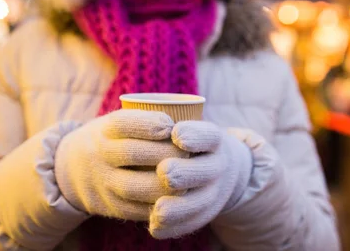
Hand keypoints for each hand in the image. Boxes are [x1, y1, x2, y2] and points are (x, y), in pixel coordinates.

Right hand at [54, 109, 187, 220]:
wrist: (72, 170)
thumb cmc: (112, 140)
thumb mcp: (118, 123)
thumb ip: (146, 121)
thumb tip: (189, 119)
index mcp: (104, 130)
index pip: (124, 123)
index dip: (149, 124)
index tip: (170, 126)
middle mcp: (100, 154)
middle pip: (132, 153)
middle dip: (165, 154)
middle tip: (190, 154)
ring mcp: (103, 182)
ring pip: (134, 186)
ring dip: (164, 184)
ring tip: (187, 180)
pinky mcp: (110, 207)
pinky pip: (135, 210)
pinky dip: (158, 206)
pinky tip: (176, 200)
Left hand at [150, 121, 252, 238]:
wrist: (214, 167)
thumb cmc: (180, 139)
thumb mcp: (179, 125)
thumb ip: (155, 120)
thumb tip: (132, 122)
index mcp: (212, 139)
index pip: (209, 135)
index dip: (195, 135)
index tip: (175, 133)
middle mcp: (217, 164)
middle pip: (203, 171)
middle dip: (184, 174)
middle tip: (165, 173)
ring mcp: (214, 190)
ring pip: (199, 202)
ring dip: (178, 207)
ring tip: (158, 210)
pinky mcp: (206, 212)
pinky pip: (193, 223)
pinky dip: (175, 226)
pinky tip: (156, 227)